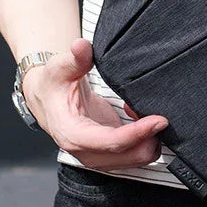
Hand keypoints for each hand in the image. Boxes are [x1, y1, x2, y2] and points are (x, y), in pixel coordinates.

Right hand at [22, 37, 168, 169]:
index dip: (137, 133)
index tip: (159, 120)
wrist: (47, 97)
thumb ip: (75, 58)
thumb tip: (81, 46)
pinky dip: (144, 139)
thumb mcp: (60, 67)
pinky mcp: (108, 152)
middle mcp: (84, 151)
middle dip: (149, 138)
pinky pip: (134, 153)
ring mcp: (97, 155)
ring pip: (135, 159)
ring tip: (142, 109)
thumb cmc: (54, 83)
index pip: (110, 143)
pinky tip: (138, 115)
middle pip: (128, 157)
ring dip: (148, 139)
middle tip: (158, 112)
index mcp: (72, 134)